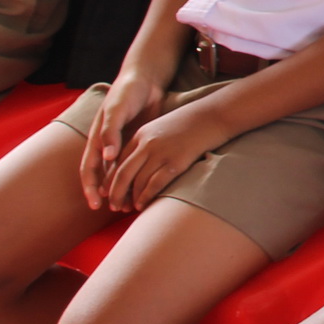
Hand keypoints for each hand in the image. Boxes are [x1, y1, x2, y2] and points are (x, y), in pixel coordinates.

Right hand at [79, 70, 168, 208]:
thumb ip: (111, 131)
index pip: (89, 167)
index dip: (90, 186)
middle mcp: (106, 144)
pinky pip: (132, 162)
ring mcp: (121, 143)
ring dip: (119, 187)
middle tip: (111, 210)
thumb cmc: (127, 92)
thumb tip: (106, 157)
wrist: (145, 80)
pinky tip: (141, 187)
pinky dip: (133, 175)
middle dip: (103, 193)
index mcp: (96, 137)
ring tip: (126, 205)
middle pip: (101, 174)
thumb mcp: (117, 110)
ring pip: (116, 171)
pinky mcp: (136, 141)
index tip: (95, 202)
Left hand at [102, 98, 228, 210]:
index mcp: (141, 135)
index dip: (110, 180)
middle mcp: (147, 144)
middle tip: (114, 207)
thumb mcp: (163, 127)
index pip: (118, 161)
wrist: (215, 114)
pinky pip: (154, 184)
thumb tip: (141, 162)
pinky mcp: (176, 162)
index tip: (108, 193)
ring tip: (129, 209)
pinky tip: (143, 205)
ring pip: (137, 181)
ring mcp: (161, 153)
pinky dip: (146, 197)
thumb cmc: (192, 122)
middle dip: (115, 193)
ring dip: (130, 198)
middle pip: (123, 173)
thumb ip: (149, 141)